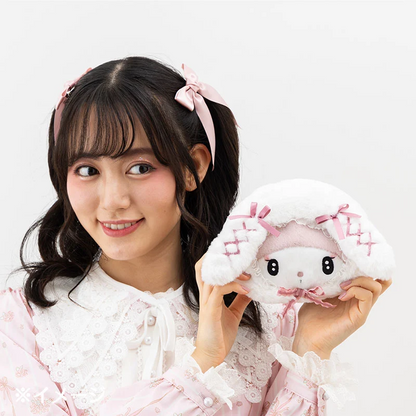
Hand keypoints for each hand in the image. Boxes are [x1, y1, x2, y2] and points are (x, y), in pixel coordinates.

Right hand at [191, 253, 252, 372]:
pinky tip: (246, 288)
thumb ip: (240, 300)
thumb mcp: (234, 314)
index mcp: (209, 294)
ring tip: (247, 272)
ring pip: (211, 275)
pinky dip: (234, 286)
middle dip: (216, 257)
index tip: (235, 255)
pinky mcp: (211, 309)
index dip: (217, 259)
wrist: (211, 356)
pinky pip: (220, 290)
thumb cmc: (219, 336)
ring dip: (230, 270)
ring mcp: (206, 301)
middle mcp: (205, 294)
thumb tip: (251, 288)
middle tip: (236, 256)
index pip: (208, 269)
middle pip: (202, 266)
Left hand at [292, 276, 392, 358]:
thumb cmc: (311, 318)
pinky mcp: (359, 317)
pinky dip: (357, 291)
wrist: (307, 338)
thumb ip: (325, 282)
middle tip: (348, 273)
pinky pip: (368, 298)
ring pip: (376, 287)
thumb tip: (324, 267)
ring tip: (343, 286)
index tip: (349, 264)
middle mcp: (359, 302)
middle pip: (379, 281)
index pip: (370, 279)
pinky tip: (342, 295)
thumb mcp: (318, 294)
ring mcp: (360, 309)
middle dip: (366, 271)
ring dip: (360, 280)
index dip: (366, 268)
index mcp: (351, 295)